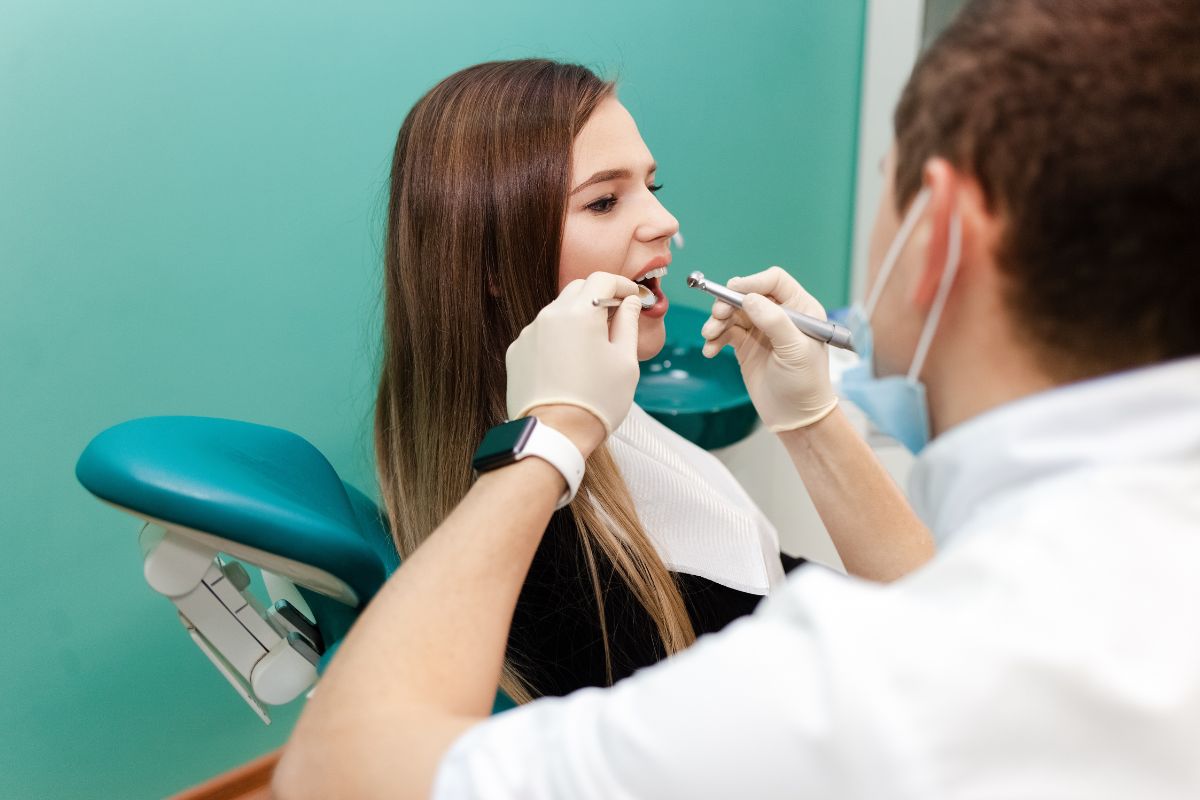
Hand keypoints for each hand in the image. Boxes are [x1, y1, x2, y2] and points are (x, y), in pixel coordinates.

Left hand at [506, 272, 642, 452]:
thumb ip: (628, 323)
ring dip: (577, 318)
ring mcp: (529, 333)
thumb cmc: (596, 401)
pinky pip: (541, 334)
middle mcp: (549, 316)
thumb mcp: (626, 362)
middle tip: (616, 317)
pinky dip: (557, 338)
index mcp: (581, 313)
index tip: (633, 296)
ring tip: (592, 347)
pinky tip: (568, 363)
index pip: (602, 278)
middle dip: (599, 296)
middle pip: (577, 289)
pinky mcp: (517, 352)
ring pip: (557, 311)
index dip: (622, 283)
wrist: (555, 435)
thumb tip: (629, 302)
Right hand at [700, 266, 836, 431]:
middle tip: (717, 316)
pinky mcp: (746, 345)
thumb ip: (774, 321)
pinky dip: (714, 339)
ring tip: (709, 336)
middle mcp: (780, 314)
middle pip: (748, 294)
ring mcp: (761, 329)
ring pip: (733, 312)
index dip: (752, 282)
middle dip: (728, 303)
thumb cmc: (805, 383)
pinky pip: (725, 332)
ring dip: (717, 321)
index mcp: (800, 309)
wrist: (795, 417)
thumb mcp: (794, 350)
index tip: (732, 291)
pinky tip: (710, 351)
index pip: (775, 281)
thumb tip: (749, 298)